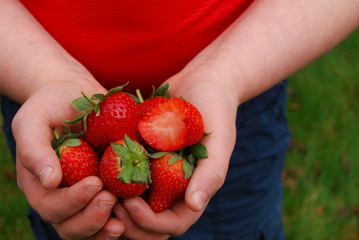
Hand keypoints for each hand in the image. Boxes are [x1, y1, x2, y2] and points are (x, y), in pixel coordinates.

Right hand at [12, 80, 124, 238]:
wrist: (75, 95)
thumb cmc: (51, 105)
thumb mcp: (34, 119)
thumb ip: (34, 149)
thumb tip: (49, 182)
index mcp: (41, 184)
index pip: (51, 206)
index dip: (72, 201)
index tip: (95, 183)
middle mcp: (62, 195)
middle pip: (70, 225)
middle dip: (91, 219)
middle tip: (110, 199)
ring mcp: (85, 194)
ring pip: (91, 227)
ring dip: (106, 228)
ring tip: (123, 221)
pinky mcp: (107, 186)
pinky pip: (112, 212)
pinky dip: (124, 217)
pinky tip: (136, 210)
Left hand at [113, 65, 238, 238]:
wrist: (200, 81)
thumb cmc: (214, 109)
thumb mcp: (219, 140)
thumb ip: (210, 173)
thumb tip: (194, 205)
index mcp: (193, 190)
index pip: (173, 224)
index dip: (150, 222)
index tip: (129, 203)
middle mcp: (172, 187)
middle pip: (149, 224)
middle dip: (128, 221)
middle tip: (108, 203)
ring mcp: (155, 173)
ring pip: (131, 205)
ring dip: (114, 206)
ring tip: (96, 189)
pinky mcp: (140, 156)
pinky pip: (122, 175)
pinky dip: (108, 179)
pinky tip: (93, 168)